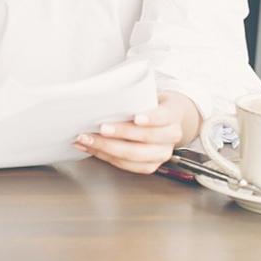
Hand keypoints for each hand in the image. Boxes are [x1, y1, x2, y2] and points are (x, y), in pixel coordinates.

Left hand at [73, 91, 200, 174]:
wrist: (163, 119)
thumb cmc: (149, 105)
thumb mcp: (147, 95)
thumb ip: (132, 97)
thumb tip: (103, 97)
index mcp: (172, 114)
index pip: (164, 116)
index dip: (151, 118)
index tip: (136, 117)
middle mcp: (171, 136)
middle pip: (147, 138)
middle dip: (121, 134)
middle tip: (101, 128)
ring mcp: (162, 153)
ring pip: (135, 155)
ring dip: (107, 148)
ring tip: (87, 139)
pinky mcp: (150, 166)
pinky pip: (127, 165)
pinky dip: (105, 156)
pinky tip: (90, 148)